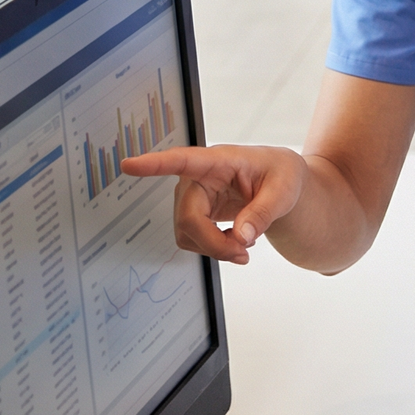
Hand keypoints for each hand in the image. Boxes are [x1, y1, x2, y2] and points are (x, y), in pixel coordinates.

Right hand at [118, 143, 306, 263]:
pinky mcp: (195, 212)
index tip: (130, 164)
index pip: (184, 160)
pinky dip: (212, 249)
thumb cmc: (282, 175)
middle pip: (188, 217)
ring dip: (214, 248)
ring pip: (187, 233)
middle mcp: (199, 176)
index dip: (155, 164)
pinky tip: (234, 243)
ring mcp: (194, 195)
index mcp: (220, 160)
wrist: (281, 185)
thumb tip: (241, 237)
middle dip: (214, 242)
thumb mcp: (285, 189)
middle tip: (243, 254)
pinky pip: (191, 239)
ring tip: (244, 247)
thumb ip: (264, 212)